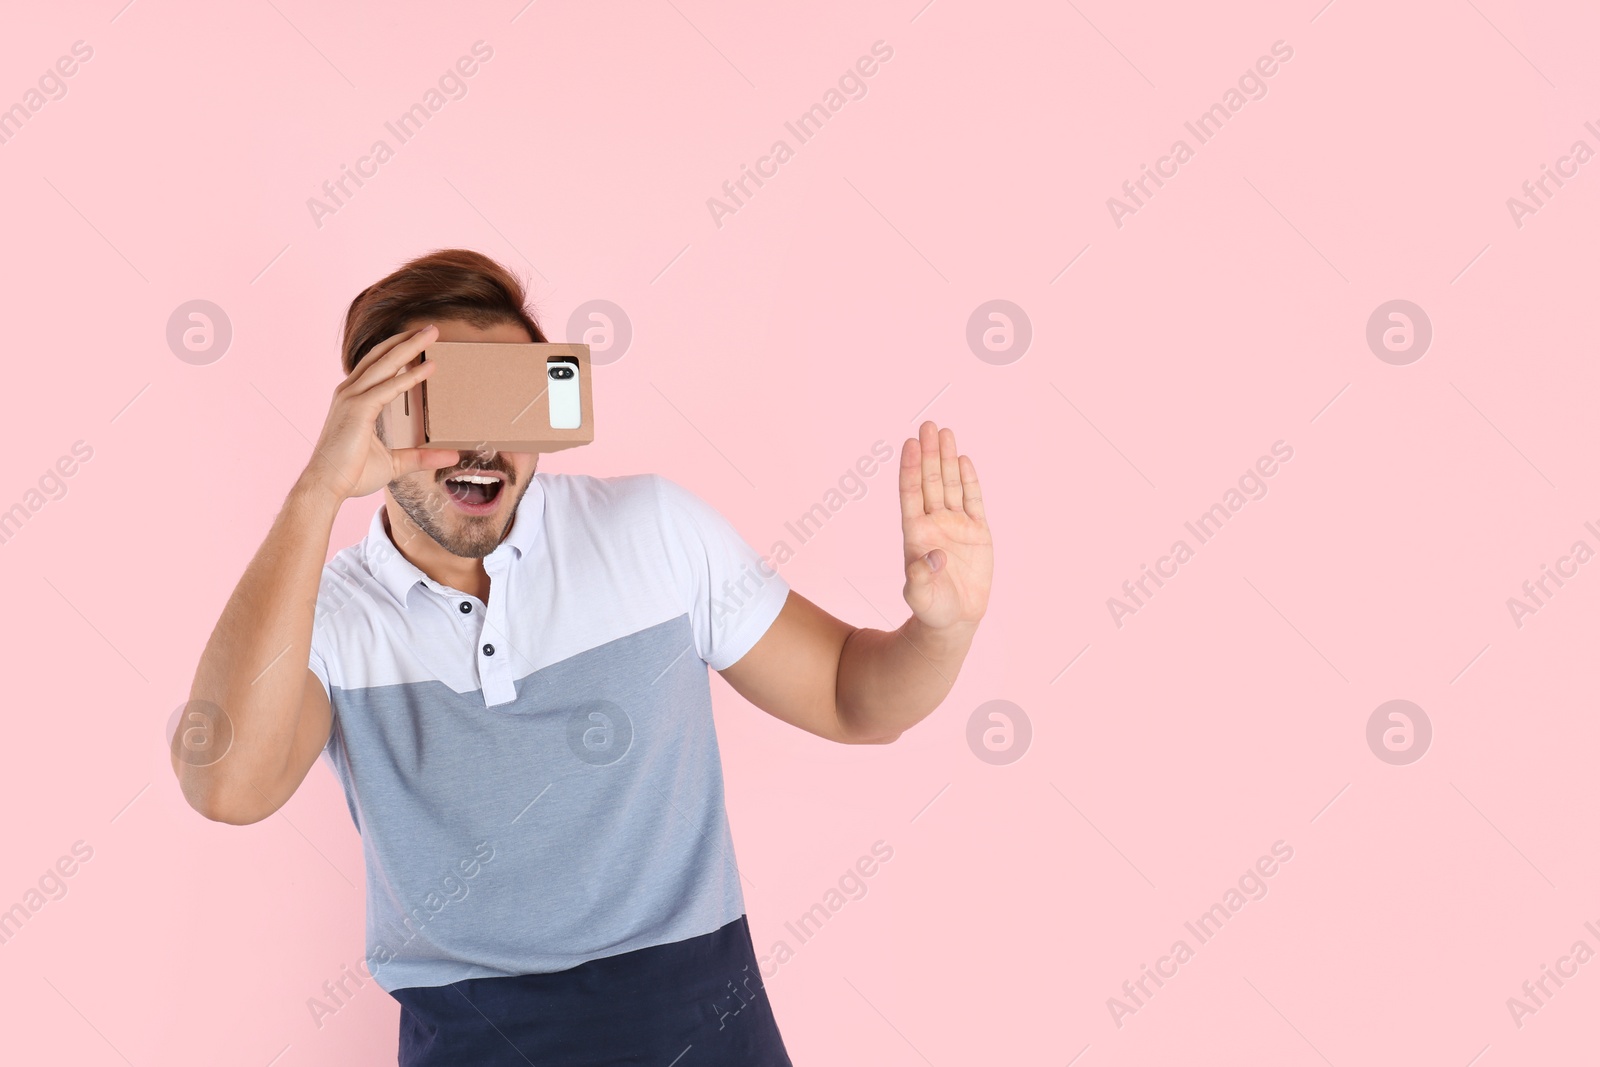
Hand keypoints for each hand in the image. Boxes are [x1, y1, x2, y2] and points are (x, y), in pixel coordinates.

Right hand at [299, 324, 460, 500]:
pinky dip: (410, 377)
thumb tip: (453, 456)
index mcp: (354, 399)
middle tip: (431, 328)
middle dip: (406, 341)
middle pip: (382, 357)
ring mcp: (352, 399)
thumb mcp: (394, 463)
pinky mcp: (358, 410)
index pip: (377, 367)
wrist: (325, 486)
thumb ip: (422, 457)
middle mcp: (350, 393)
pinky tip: (429, 367)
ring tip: (432, 334)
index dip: (396, 352)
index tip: (416, 341)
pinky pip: (389, 388)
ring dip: (410, 348)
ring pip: (385, 365)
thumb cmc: (351, 473)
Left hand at [899, 421, 991, 630]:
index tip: (910, 443)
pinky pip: (973, 500)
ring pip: (950, 485)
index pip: (911, 494)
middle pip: (931, 481)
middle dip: (930, 453)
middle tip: (928, 425)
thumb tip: (930, 556)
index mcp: (916, 534)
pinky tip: (964, 460)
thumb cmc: (931, 608)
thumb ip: (919, 578)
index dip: (911, 468)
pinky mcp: (976, 532)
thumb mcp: (919, 596)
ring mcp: (955, 525)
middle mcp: (934, 523)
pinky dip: (968, 480)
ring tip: (944, 432)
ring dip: (947, 459)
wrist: (955, 619)